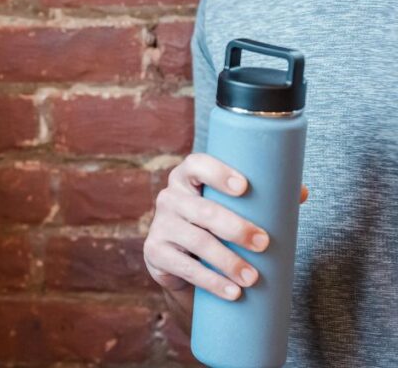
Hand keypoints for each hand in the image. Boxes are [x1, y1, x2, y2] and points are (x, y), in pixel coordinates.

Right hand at [144, 153, 308, 300]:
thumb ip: (263, 199)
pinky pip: (184, 267)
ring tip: (252, 277)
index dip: (218, 173)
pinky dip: (211, 281)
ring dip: (228, 261)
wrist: (180, 260)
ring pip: (197, 241)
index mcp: (187, 178)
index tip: (244, 187)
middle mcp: (169, 198)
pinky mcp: (155, 253)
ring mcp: (160, 226)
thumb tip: (301, 193)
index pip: (196, 165)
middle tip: (264, 243)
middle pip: (202, 210)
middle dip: (236, 228)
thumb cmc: (213, 226)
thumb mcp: (230, 208)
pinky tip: (232, 292)